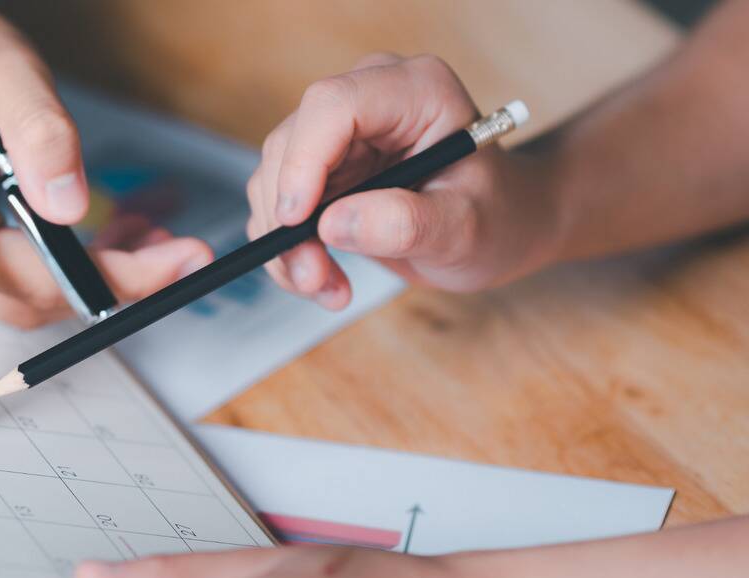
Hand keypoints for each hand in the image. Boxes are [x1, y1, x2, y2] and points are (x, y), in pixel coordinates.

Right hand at [0, 0, 212, 429]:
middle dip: (108, 284)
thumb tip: (69, 207)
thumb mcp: (4, 65)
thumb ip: (39, 129)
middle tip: (186, 255)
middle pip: (20, 291)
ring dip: (95, 280)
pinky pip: (14, 281)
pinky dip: (69, 271)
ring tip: (155, 238)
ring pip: (24, 294)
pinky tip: (113, 237)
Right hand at [247, 53, 564, 308]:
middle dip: (289, 217)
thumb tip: (334, 224)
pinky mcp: (323, 168)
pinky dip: (289, 249)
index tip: (297, 221)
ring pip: (274, 178)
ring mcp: (341, 133)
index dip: (303, 160)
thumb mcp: (465, 228)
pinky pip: (280, 204)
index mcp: (416, 91)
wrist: (501, 229)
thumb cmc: (498, 217)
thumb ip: (406, 223)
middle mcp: (370, 99)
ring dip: (286, 242)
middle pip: (291, 143)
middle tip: (314, 276)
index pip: (334, 105)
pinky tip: (324, 279)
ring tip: (327, 286)